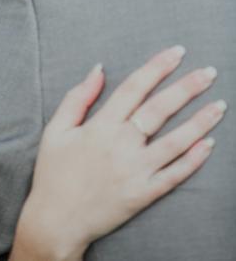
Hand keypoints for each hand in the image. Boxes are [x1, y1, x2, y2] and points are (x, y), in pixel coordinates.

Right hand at [10, 46, 225, 260]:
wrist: (56, 221)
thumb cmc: (54, 172)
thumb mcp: (56, 129)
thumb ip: (78, 97)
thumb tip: (98, 69)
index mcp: (101, 125)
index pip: (135, 88)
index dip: (157, 67)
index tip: (177, 52)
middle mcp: (121, 145)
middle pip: (160, 109)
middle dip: (187, 87)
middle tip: (209, 72)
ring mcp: (135, 171)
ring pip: (175, 142)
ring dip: (200, 122)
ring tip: (220, 105)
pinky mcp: (144, 194)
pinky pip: (174, 176)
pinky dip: (193, 160)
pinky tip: (209, 145)